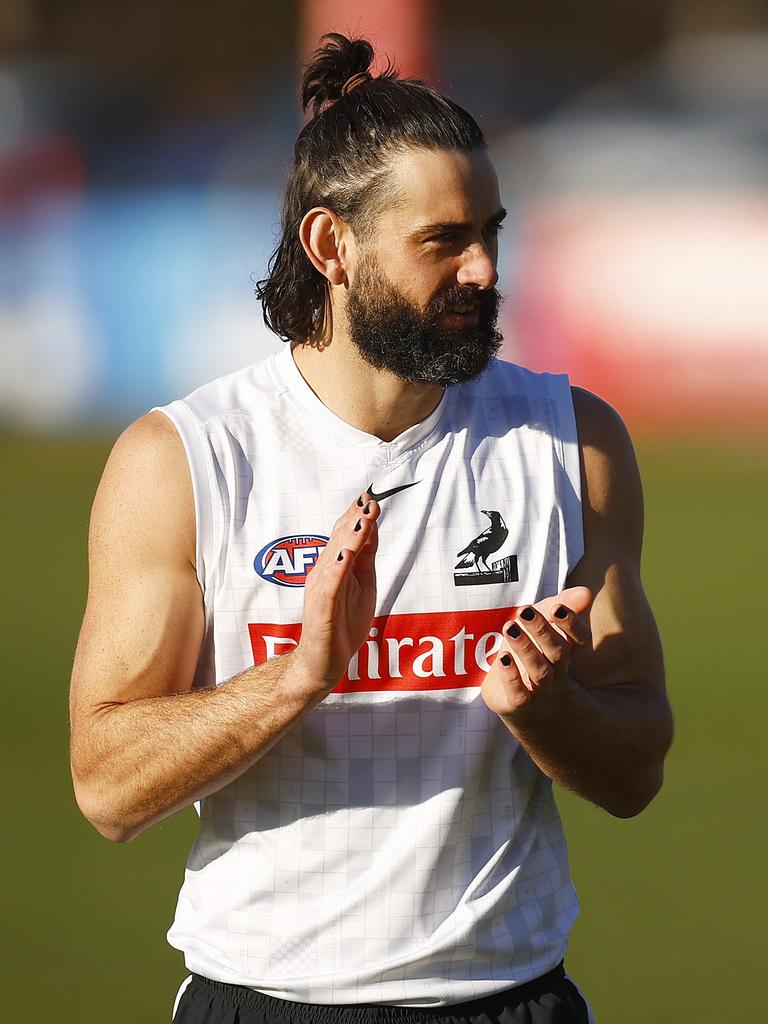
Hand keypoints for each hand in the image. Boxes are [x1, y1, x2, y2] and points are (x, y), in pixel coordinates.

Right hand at [295, 492, 379, 691]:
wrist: (324, 660)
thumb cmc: (343, 621)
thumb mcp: (363, 583)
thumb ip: (366, 556)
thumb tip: (372, 526)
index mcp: (334, 565)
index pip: (345, 534)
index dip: (357, 515)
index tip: (370, 496)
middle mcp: (323, 572)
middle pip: (340, 541)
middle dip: (355, 519)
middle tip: (369, 500)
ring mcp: (321, 590)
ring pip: (335, 559)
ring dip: (349, 538)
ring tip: (362, 520)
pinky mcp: (321, 610)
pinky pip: (329, 588)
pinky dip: (336, 571)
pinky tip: (345, 557)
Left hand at [481, 587, 592, 720]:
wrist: (511, 694)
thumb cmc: (530, 650)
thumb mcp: (541, 623)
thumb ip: (560, 605)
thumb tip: (586, 592)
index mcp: (566, 650)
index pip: (580, 640)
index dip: (571, 624)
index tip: (556, 608)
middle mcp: (557, 671)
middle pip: (558, 652)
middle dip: (542, 630)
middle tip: (524, 611)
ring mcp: (539, 690)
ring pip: (540, 671)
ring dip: (525, 648)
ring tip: (510, 628)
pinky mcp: (518, 704)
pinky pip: (519, 694)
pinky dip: (511, 677)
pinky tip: (503, 660)